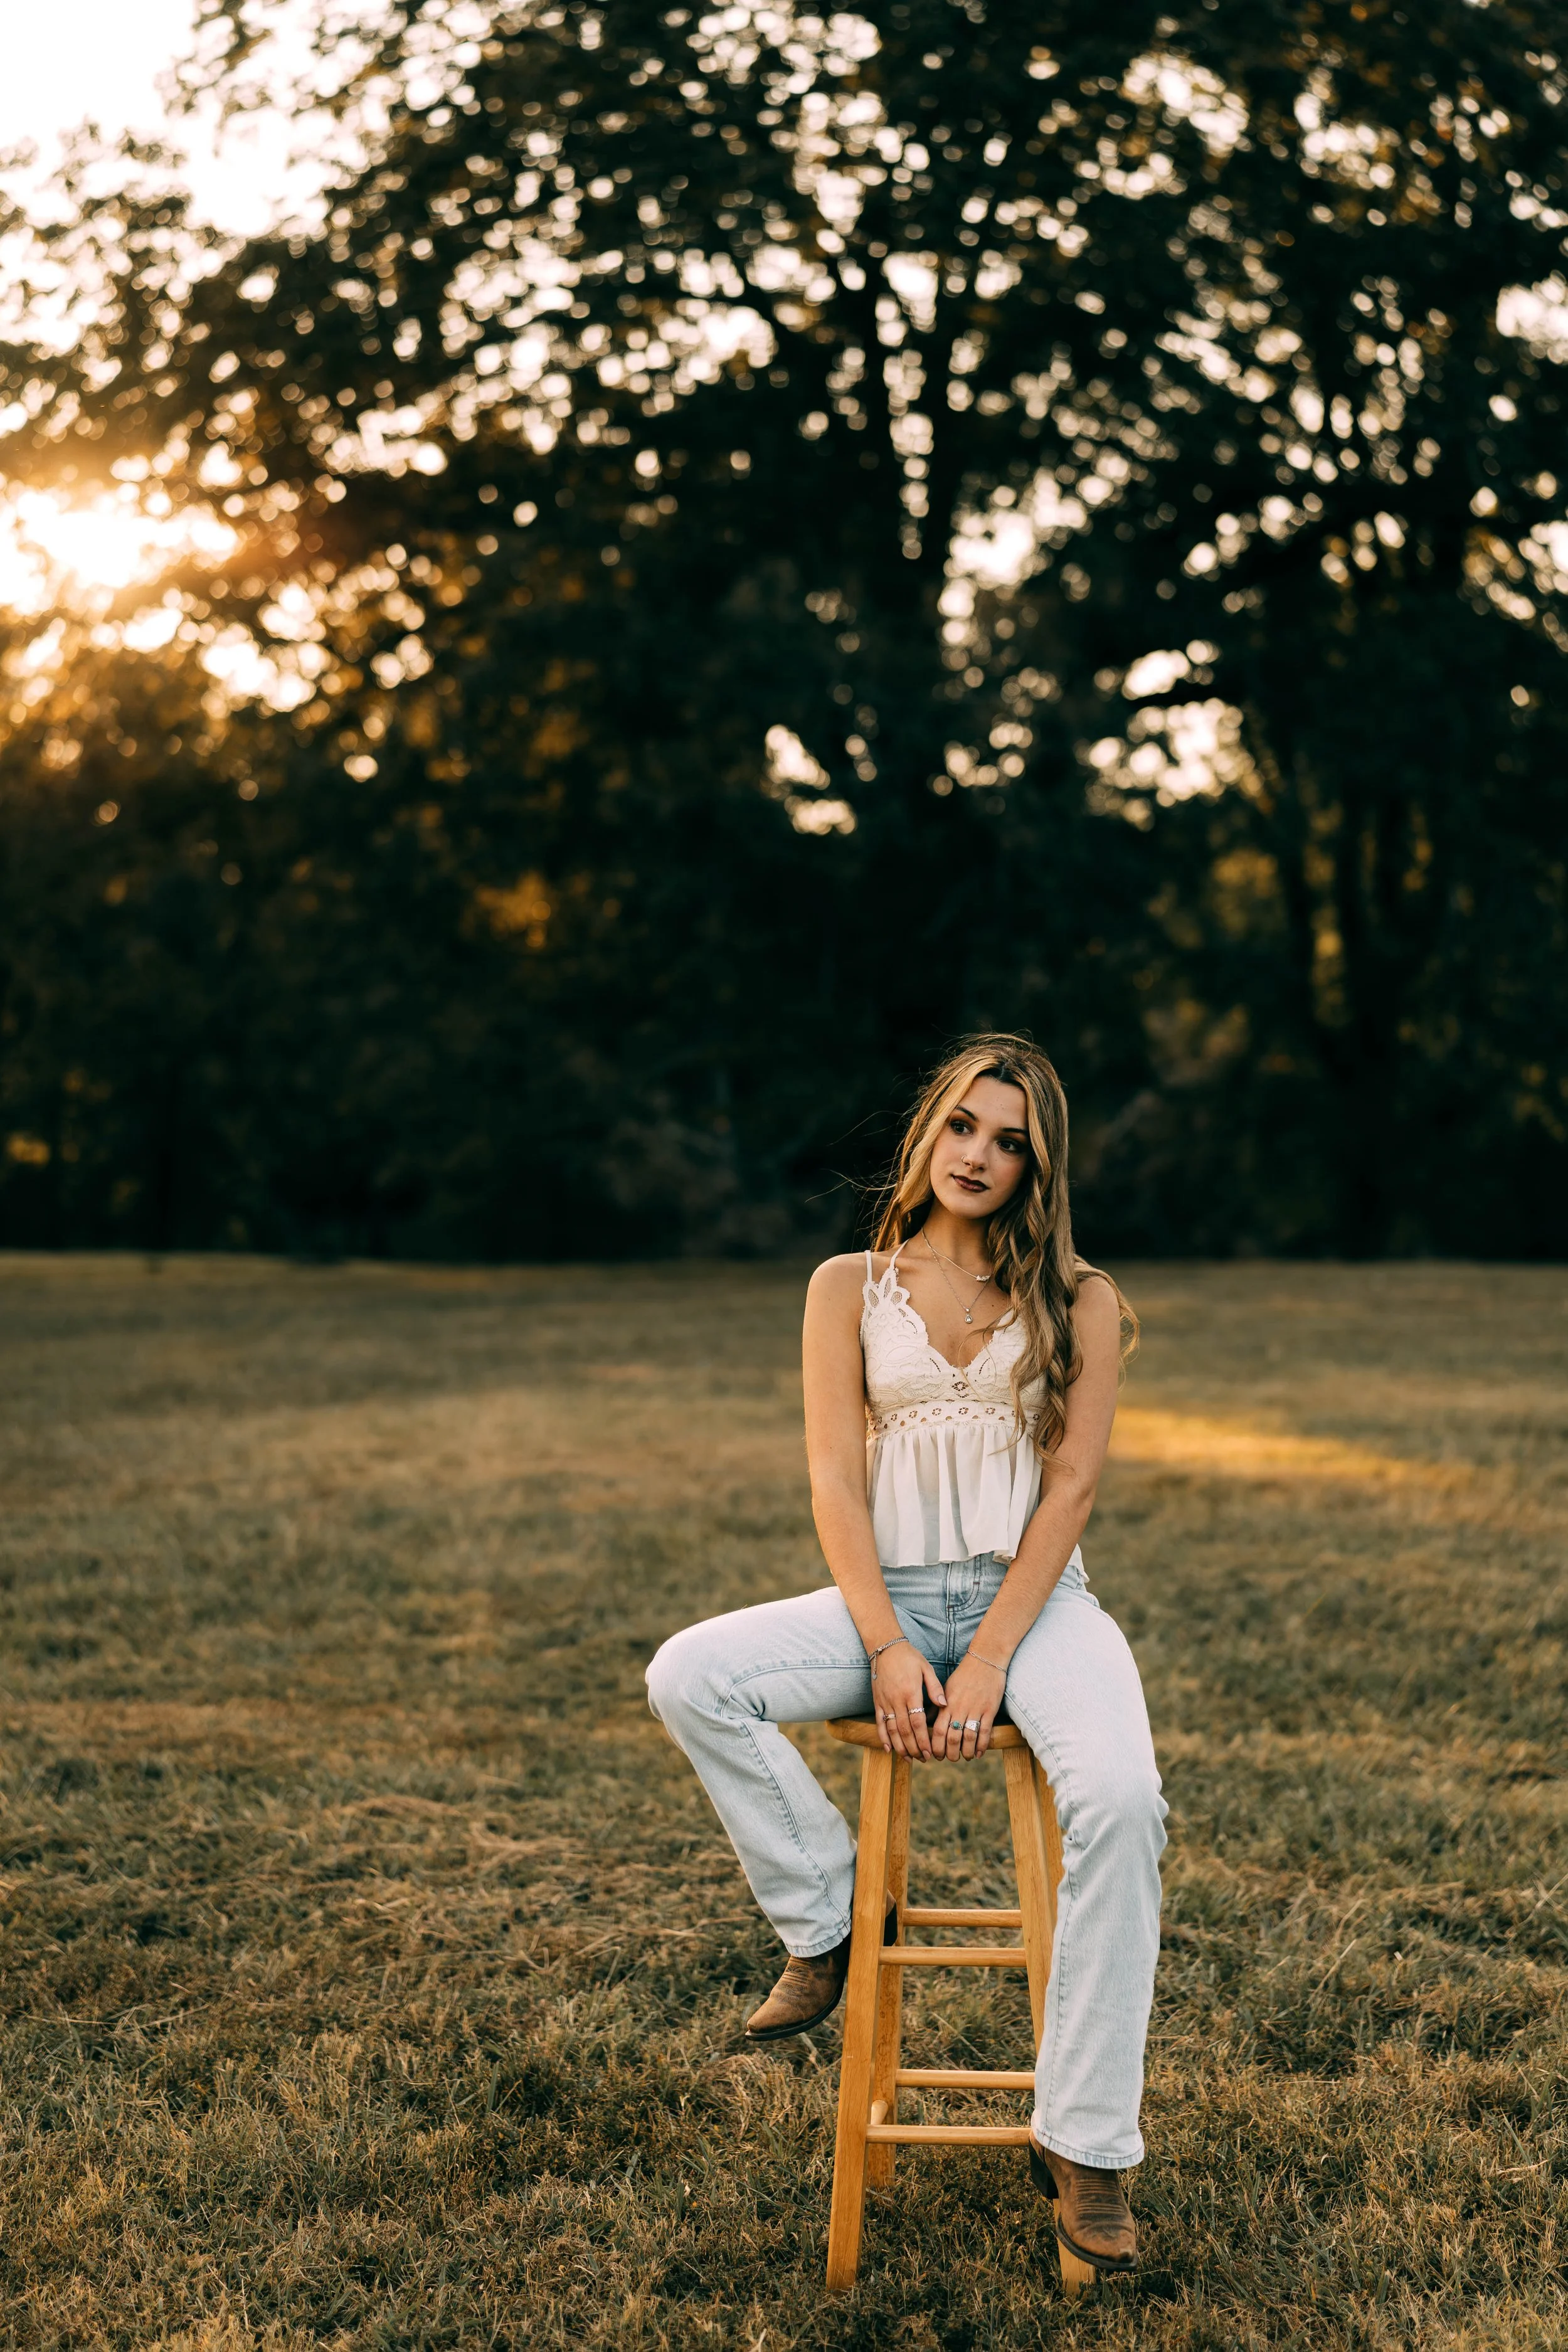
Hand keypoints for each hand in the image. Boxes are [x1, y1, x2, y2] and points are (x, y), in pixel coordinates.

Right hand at [871, 1640, 945, 1761]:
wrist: (885, 1647)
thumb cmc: (909, 1657)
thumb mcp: (926, 1668)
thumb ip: (935, 1687)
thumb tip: (944, 1705)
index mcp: (911, 1692)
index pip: (918, 1722)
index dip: (923, 1740)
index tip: (930, 1752)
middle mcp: (896, 1700)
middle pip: (905, 1730)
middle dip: (914, 1748)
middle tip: (923, 1759)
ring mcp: (885, 1702)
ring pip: (892, 1730)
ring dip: (900, 1747)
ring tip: (909, 1759)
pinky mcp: (877, 1702)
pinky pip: (879, 1723)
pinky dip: (883, 1737)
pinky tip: (889, 1749)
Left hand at [931, 1652, 1006, 1761]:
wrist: (985, 1660)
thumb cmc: (964, 1675)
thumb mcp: (946, 1688)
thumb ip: (937, 1706)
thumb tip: (927, 1721)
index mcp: (946, 1704)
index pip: (937, 1731)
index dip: (936, 1747)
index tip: (935, 1755)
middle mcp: (959, 1708)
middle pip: (952, 1738)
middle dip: (950, 1753)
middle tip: (950, 1759)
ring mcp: (975, 1709)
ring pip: (968, 1738)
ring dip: (966, 1752)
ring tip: (966, 1757)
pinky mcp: (989, 1709)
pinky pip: (985, 1732)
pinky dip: (982, 1746)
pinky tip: (979, 1753)